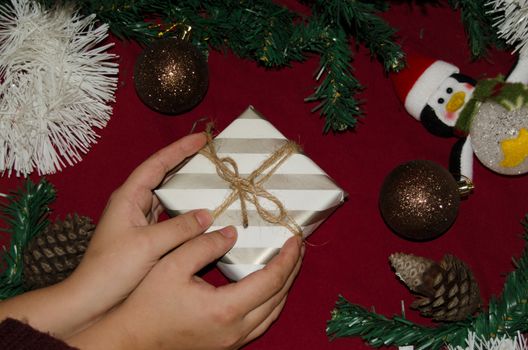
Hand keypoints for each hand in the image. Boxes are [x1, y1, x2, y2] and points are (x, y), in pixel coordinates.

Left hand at [60, 133, 212, 334]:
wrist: (90, 299)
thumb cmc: (112, 269)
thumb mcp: (148, 245)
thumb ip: (180, 228)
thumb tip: (208, 215)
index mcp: (128, 197)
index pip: (157, 164)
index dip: (180, 149)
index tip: (203, 139)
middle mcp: (133, 203)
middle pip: (163, 175)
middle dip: (186, 163)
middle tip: (211, 155)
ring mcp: (139, 220)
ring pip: (168, 196)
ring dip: (187, 187)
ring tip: (210, 179)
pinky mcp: (145, 237)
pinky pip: (170, 216)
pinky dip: (186, 211)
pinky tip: (202, 214)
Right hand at [67, 229, 303, 349]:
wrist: (132, 339)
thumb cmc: (148, 302)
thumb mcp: (172, 265)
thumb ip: (203, 245)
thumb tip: (232, 233)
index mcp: (226, 308)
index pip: (271, 280)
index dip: (288, 257)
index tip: (296, 238)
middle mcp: (236, 329)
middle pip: (279, 297)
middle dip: (292, 269)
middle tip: (298, 247)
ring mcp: (233, 340)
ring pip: (273, 312)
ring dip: (284, 287)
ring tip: (288, 263)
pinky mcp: (227, 344)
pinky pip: (262, 322)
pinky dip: (272, 302)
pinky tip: (269, 288)